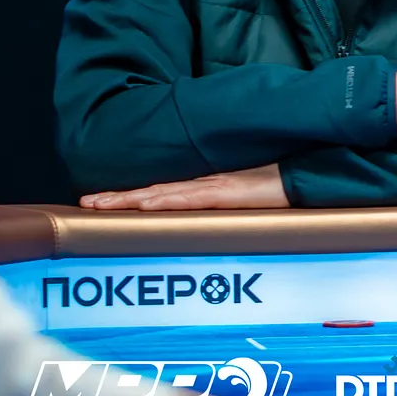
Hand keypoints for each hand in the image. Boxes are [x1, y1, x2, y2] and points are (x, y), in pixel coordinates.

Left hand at [80, 164, 289, 210]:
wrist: (309, 174)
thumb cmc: (283, 185)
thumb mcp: (249, 200)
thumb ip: (227, 203)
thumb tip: (206, 221)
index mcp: (209, 186)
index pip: (162, 191)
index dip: (131, 195)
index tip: (101, 200)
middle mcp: (207, 184)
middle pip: (154, 192)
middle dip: (118, 198)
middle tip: (86, 203)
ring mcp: (216, 186)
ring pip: (163, 194)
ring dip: (130, 199)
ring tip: (99, 204)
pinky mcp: (228, 191)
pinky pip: (191, 198)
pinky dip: (165, 201)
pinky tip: (145, 204)